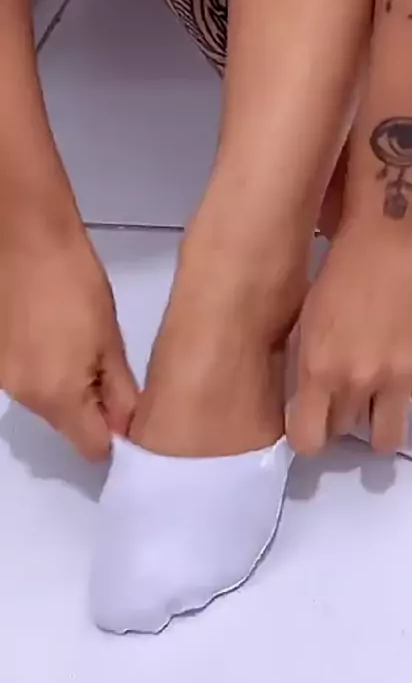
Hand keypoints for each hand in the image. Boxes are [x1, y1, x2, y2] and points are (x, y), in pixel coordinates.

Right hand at [0, 228, 136, 459]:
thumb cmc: (77, 284)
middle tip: (109, 369)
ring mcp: (2, 377)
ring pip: (45, 401)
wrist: (27, 235)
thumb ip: (120, 391)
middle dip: (90, 409)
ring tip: (79, 342)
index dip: (115, 437)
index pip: (91, 447)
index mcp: (56, 397)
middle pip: (66, 425)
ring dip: (66, 386)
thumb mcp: (110, 339)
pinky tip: (52, 333)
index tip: (129, 416)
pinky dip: (43, 367)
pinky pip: (26, 378)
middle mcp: (23, 397)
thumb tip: (128, 426)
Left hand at [287, 220, 411, 453]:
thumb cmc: (340, 268)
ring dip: (382, 420)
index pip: (307, 441)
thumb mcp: (306, 318)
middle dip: (344, 418)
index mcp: (318, 370)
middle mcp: (359, 382)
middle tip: (348, 394)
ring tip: (381, 396)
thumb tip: (308, 402)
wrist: (393, 232)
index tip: (312, 423)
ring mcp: (403, 377)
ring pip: (390, 438)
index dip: (308, 436)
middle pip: (347, 435)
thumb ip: (307, 366)